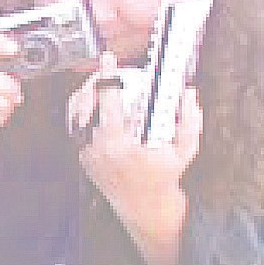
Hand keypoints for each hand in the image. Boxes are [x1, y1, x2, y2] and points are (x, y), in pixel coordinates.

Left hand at [75, 64, 199, 264]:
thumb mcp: (185, 149)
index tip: (109, 60)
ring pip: (74, 116)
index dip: (108, 78)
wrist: (143, 204)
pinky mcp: (82, 158)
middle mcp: (100, 149)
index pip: (110, 103)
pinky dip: (81, 113)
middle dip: (91, 82)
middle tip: (104, 70)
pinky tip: (93, 104)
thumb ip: (189, 120)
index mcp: (124, 145)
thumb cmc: (165, 174)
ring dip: (83, 95)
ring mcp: (87, 154)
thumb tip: (189, 93)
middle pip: (83, 106)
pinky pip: (75, 129)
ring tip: (97, 83)